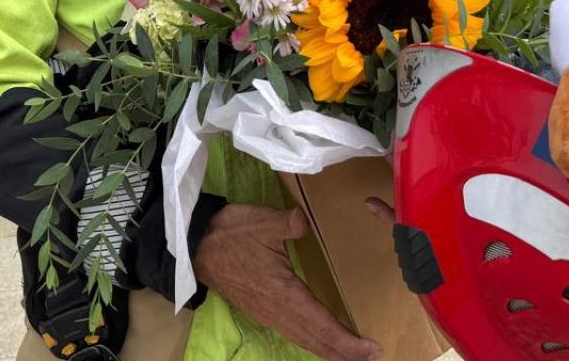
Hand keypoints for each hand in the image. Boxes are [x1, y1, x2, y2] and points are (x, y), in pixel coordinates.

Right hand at [192, 203, 382, 360]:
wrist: (194, 247)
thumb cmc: (229, 234)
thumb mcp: (261, 222)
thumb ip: (288, 223)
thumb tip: (303, 222)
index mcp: (284, 293)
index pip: (322, 325)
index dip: (348, 342)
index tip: (371, 350)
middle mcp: (278, 311)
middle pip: (317, 340)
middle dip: (345, 354)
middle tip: (374, 359)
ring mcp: (268, 314)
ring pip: (305, 340)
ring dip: (330, 351)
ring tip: (354, 357)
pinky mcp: (262, 311)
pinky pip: (294, 333)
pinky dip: (314, 342)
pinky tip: (321, 342)